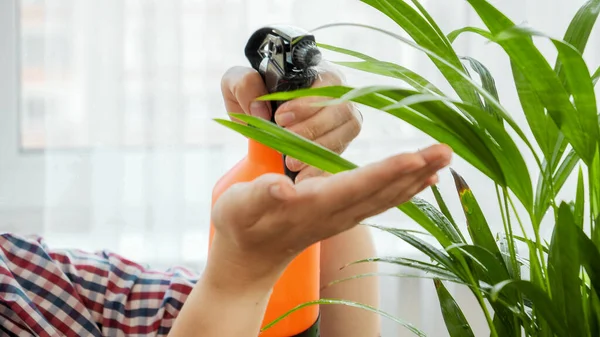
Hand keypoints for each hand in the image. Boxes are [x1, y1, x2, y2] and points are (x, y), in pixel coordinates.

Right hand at [209, 144, 452, 285]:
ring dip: (417, 177)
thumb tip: (283, 186)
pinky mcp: (342, 216)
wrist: (248, 261)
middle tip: (447, 149)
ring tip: (443, 158)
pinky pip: (380, 201)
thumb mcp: (238, 207)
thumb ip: (260, 195)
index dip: (386, 172)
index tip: (416, 157)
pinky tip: (423, 180)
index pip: (356, 187)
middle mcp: (334, 214)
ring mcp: (341, 218)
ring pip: (387, 197)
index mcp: (311, 207)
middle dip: (415, 169)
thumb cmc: (240, 228)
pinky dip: (405, 189)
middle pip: (382, 191)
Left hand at [221, 62, 361, 181]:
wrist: (257, 120)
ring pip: (347, 130)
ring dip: (320, 149)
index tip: (280, 119)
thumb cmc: (251, 96)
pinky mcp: (343, 140)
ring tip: (291, 163)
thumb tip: (261, 108)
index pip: (325, 82)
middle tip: (285, 146)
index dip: (306, 103)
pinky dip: (323, 167)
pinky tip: (303, 177)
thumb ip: (243, 85)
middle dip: (312, 129)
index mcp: (313, 71)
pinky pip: (342, 152)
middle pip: (341, 108)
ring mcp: (344, 117)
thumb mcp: (236, 84)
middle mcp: (336, 92)